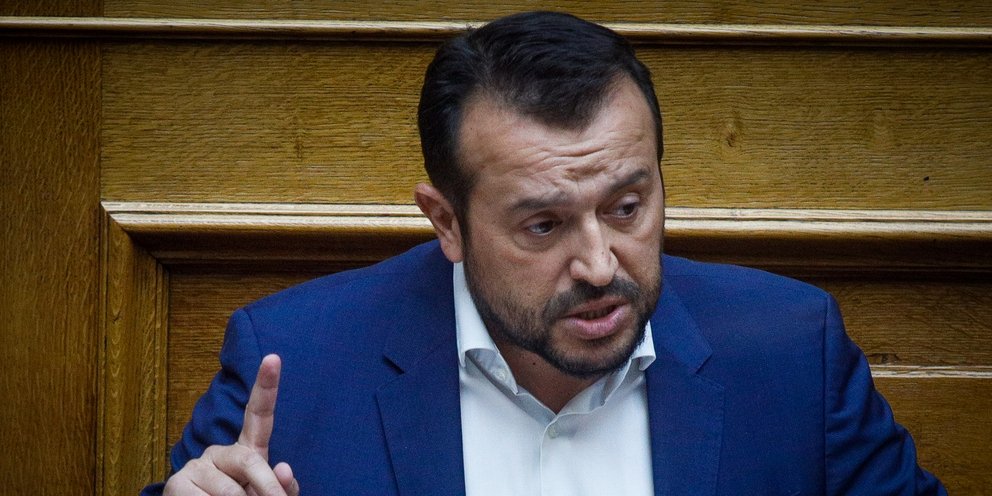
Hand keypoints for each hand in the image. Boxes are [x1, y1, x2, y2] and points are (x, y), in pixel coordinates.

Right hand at [164, 354, 299, 494]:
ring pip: (230, 491)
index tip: (273, 358)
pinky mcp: (177, 484)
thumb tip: (284, 468)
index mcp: (246, 451)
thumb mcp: (264, 495)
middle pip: (250, 461)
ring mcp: (197, 465)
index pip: (258, 415)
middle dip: (267, 488)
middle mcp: (219, 451)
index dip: (266, 386)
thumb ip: (280, 486)